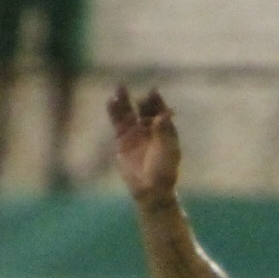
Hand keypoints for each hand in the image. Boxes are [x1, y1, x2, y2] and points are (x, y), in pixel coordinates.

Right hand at [109, 86, 181, 207]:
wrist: (150, 189)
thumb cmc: (164, 171)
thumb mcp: (167, 151)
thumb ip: (164, 132)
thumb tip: (163, 115)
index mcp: (165, 130)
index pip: (160, 111)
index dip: (156, 101)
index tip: (153, 92)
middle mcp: (150, 129)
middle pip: (144, 109)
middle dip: (140, 99)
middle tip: (136, 90)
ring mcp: (135, 133)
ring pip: (129, 113)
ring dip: (124, 101)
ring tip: (119, 88)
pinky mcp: (123, 140)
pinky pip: (118, 123)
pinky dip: (114, 113)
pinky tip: (111, 102)